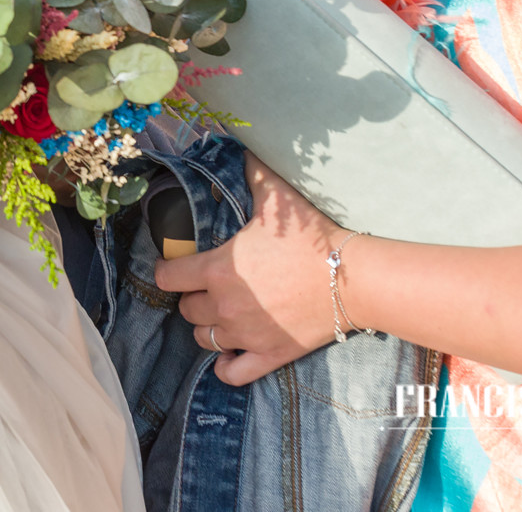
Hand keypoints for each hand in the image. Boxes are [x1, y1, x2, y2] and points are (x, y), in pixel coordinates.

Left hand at [152, 156, 346, 384]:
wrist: (353, 278)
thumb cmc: (311, 238)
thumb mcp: (276, 198)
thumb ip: (251, 171)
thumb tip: (238, 147)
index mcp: (218, 270)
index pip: (168, 277)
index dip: (168, 270)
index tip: (175, 265)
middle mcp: (225, 306)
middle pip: (186, 310)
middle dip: (192, 298)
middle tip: (206, 287)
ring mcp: (246, 335)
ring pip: (205, 340)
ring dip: (207, 327)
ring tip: (219, 314)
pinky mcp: (270, 355)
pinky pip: (233, 373)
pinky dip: (226, 366)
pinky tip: (230, 353)